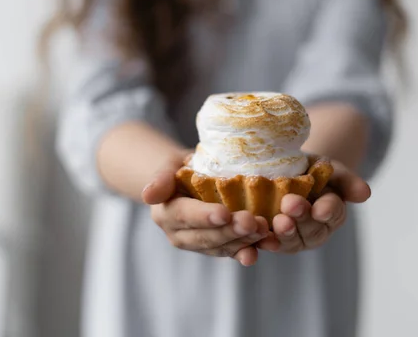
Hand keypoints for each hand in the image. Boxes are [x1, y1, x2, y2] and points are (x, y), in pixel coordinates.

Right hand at [142, 161, 268, 265]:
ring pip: (222, 247)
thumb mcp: (169, 165)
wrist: (190, 180)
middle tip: (252, 222)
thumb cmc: (181, 168)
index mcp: (166, 214)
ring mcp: (200, 244)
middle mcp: (180, 235)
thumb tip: (148, 195)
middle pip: (206, 237)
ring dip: (245, 241)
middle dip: (230, 231)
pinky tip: (269, 244)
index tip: (224, 213)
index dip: (205, 216)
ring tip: (264, 230)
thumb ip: (161, 179)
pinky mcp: (219, 248)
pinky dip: (252, 249)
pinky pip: (234, 252)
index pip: (185, 216)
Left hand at [257, 159, 370, 253]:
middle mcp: (315, 230)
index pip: (333, 213)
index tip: (320, 208)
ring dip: (286, 233)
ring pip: (293, 242)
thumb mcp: (327, 167)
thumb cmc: (309, 169)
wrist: (282, 171)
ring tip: (278, 221)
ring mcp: (294, 238)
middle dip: (302, 219)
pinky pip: (270, 245)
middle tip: (291, 205)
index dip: (327, 211)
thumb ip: (345, 179)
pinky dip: (266, 244)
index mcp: (332, 212)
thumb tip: (365, 194)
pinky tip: (262, 240)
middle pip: (312, 231)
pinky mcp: (272, 240)